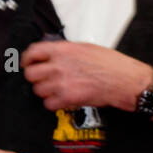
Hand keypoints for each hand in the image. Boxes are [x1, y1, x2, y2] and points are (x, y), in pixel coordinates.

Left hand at [21, 40, 150, 112]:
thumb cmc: (111, 64)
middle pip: (31, 74)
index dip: (27, 59)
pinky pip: (48, 104)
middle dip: (36, 78)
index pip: (33, 52)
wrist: (125, 80)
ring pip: (38, 90)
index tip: (28, 63)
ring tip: (58, 90)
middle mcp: (59, 65)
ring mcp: (62, 83)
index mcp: (63, 50)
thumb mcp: (87, 48)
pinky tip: (63, 99)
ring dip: (46, 91)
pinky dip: (54, 103)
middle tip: (44, 80)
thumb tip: (51, 55)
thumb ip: (66, 51)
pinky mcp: (67, 98)